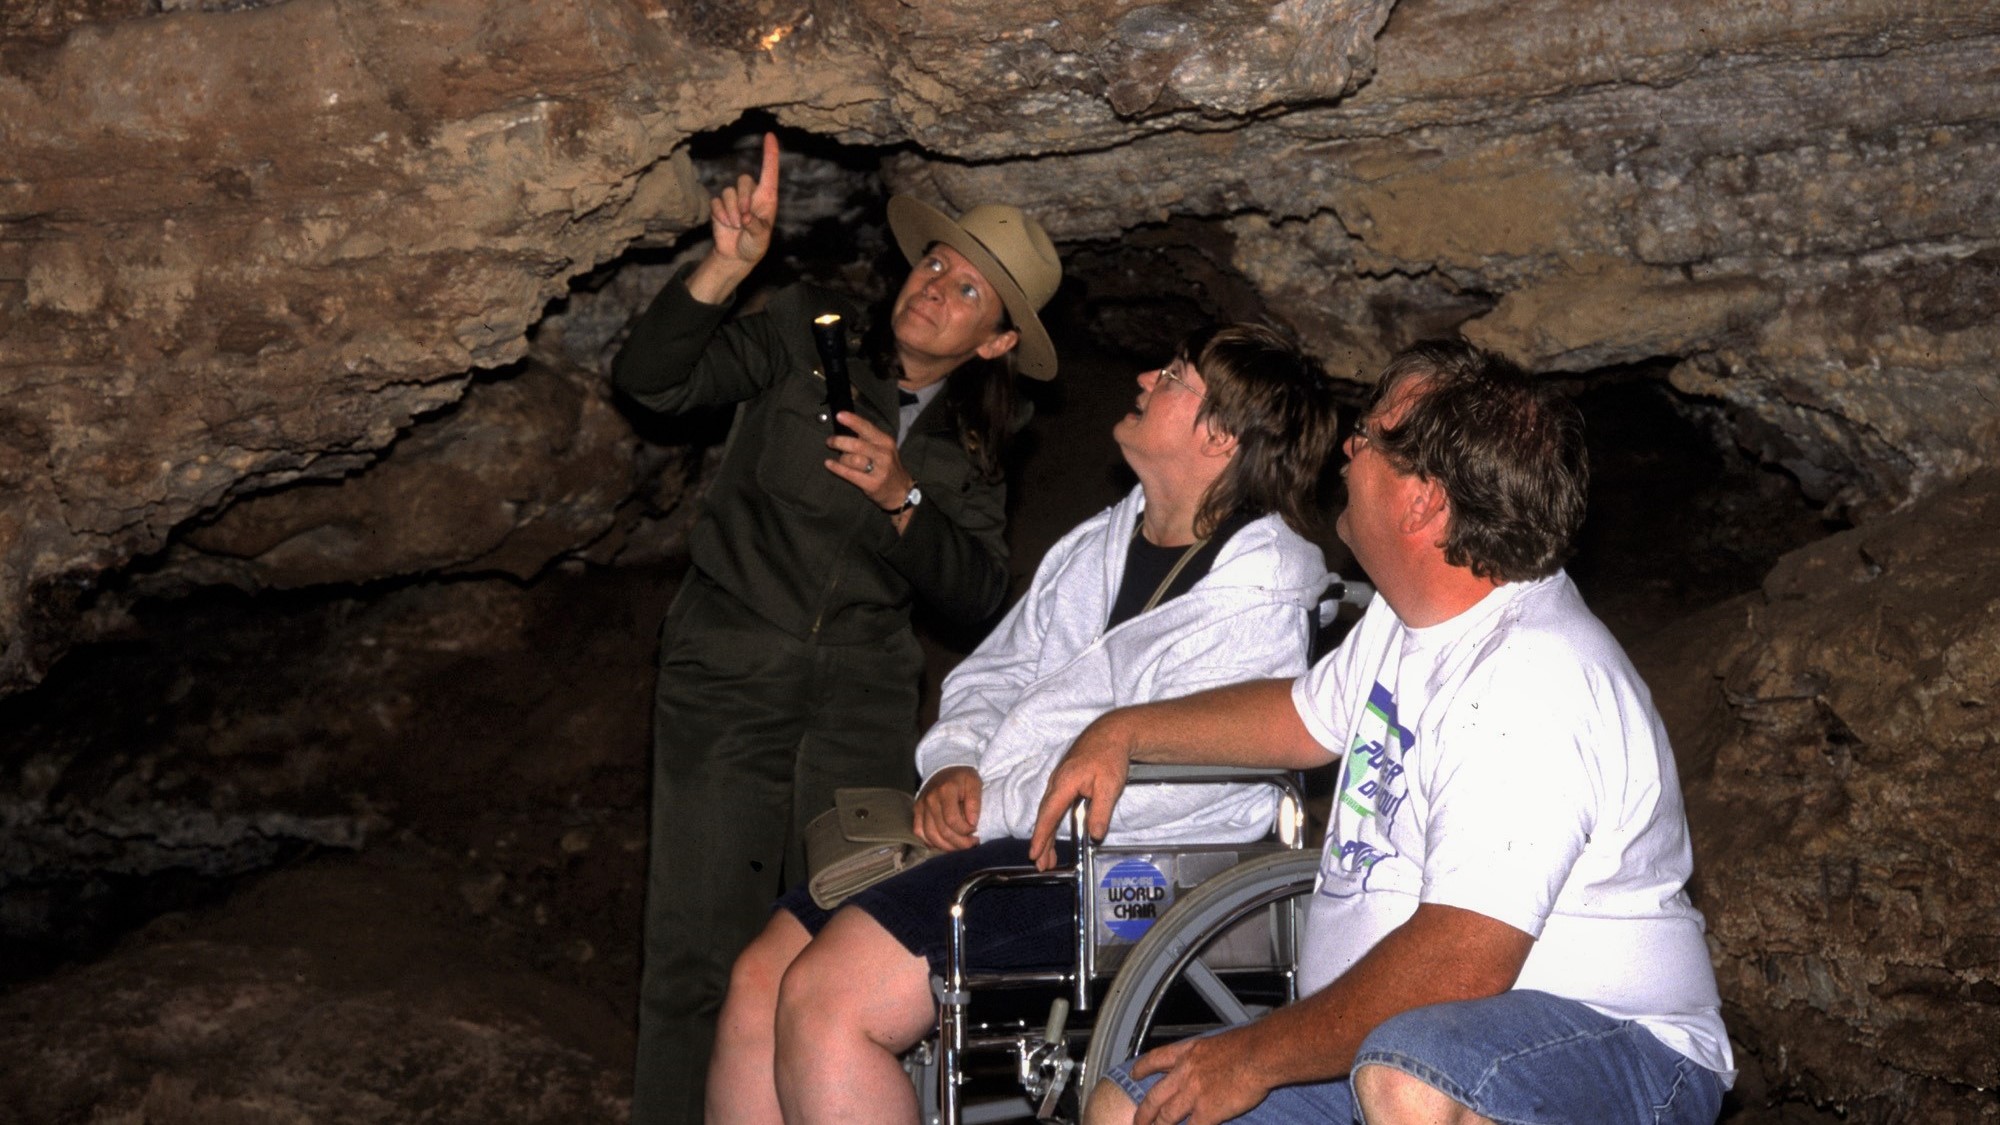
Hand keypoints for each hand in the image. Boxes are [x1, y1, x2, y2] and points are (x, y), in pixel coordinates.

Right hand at [710, 131, 779, 266]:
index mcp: (767, 198)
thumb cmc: (755, 245)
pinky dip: (721, 215)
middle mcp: (751, 195)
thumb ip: (756, 228)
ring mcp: (734, 199)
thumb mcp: (760, 239)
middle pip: (744, 180)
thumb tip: (746, 217)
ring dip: (731, 212)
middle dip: (742, 199)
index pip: (769, 172)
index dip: (770, 154)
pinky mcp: (720, 205)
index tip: (770, 135)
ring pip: (728, 192)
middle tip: (744, 219)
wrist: (737, 256)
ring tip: (736, 226)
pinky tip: (726, 226)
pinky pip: (717, 202)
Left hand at [824, 412, 912, 510]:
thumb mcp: (883, 447)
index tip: (839, 416)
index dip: (852, 421)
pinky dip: (836, 468)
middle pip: (857, 445)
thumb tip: (845, 425)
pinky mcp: (872, 484)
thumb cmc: (887, 465)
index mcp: (885, 441)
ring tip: (840, 458)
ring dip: (842, 458)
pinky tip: (829, 464)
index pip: (867, 428)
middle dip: (839, 442)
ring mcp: (879, 470)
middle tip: (830, 441)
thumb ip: (867, 437)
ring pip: (852, 460)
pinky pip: (849, 474)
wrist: (900, 490)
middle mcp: (884, 454)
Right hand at [913, 766, 981, 850]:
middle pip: (942, 831)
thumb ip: (974, 802)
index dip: (966, 831)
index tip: (975, 830)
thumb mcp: (974, 783)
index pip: (952, 820)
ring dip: (947, 846)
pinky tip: (944, 842)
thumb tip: (972, 823)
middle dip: (960, 842)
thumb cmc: (962, 778)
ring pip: (930, 836)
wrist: (945, 769)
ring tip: (960, 845)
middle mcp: (930, 799)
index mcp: (945, 791)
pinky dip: (931, 842)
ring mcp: (921, 806)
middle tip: (972, 843)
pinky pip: (919, 833)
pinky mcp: (916, 811)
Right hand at [1026, 711, 1134, 869]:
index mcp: (1064, 783)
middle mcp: (1056, 782)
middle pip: (1046, 816)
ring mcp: (1059, 780)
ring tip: (1046, 855)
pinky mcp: (1065, 780)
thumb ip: (1101, 812)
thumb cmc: (1110, 756)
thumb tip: (1095, 835)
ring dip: (1046, 833)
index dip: (1041, 836)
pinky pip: (1054, 804)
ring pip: (1049, 811)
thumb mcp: (1109, 786)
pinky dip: (1051, 820)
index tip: (1035, 853)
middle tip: (1041, 863)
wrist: (1112, 733)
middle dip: (1042, 841)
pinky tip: (1053, 830)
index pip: (1049, 815)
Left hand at [1129, 1027, 1274, 1124]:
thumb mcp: (1216, 1042)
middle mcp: (1185, 1073)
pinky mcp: (1207, 1112)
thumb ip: (1205, 1056)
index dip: (1142, 1068)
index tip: (1133, 1074)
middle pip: (1155, 1096)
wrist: (1259, 1054)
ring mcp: (1193, 1094)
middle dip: (1143, 1113)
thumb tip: (1208, 1064)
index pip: (1156, 1059)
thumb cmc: (1248, 1045)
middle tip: (1137, 1122)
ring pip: (1166, 1116)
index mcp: (1188, 1052)